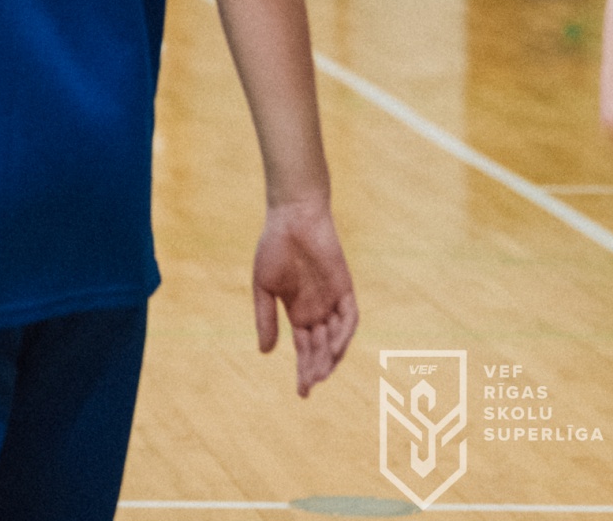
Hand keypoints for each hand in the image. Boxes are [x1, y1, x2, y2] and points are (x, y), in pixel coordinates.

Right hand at [252, 195, 358, 395]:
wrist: (291, 220)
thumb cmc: (273, 249)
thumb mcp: (264, 288)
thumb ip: (266, 319)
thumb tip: (265, 352)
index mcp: (299, 312)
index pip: (304, 348)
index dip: (304, 370)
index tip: (302, 392)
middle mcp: (319, 311)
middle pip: (321, 348)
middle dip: (315, 369)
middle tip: (308, 387)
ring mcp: (333, 301)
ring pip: (336, 338)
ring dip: (329, 357)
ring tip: (319, 374)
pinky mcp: (345, 289)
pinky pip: (349, 318)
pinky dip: (342, 334)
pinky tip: (332, 347)